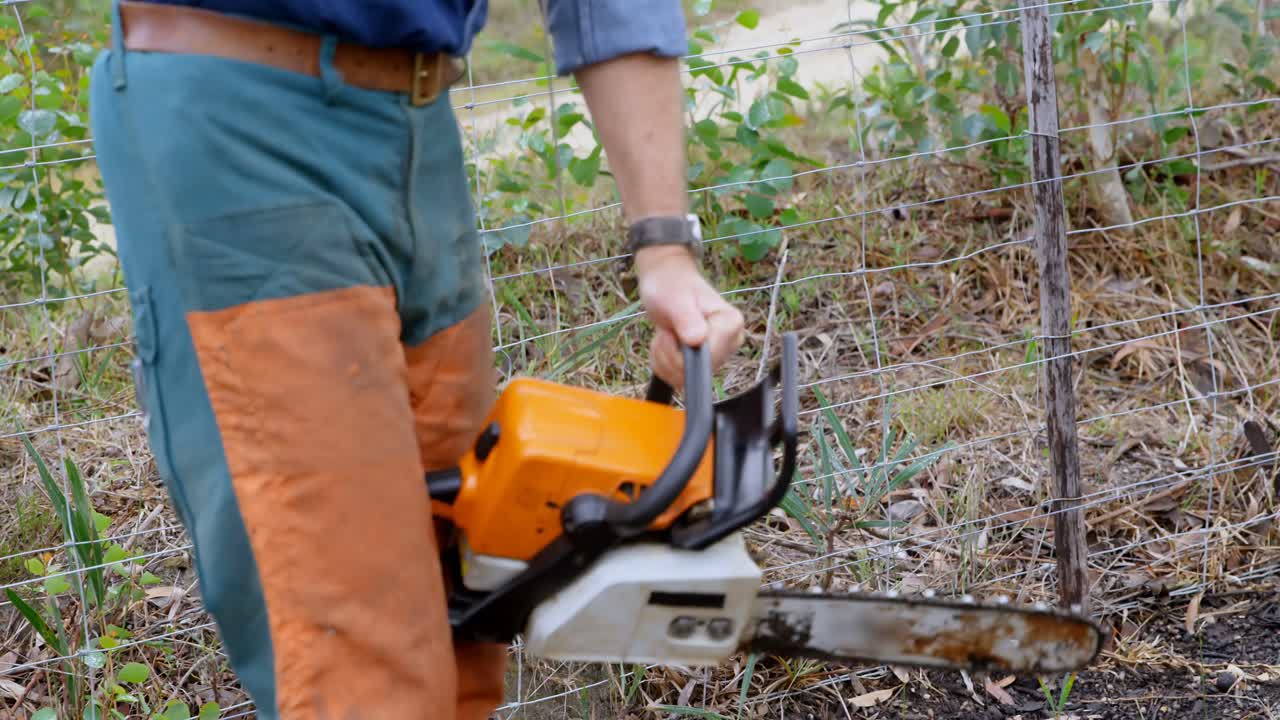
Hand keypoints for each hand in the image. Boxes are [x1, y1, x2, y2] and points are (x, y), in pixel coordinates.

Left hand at [634, 245, 744, 389]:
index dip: (681, 353)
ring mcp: (718, 353)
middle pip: (697, 371)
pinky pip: (677, 378)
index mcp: (731, 323)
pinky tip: (666, 343)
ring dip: (664, 358)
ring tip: (666, 334)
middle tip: (666, 331)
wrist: (666, 282)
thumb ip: (686, 318)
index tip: (671, 331)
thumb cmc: (671, 284)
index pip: (708, 358)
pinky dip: (663, 363)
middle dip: (670, 355)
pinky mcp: (704, 362)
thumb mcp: (675, 299)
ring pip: (683, 378)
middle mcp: (730, 340)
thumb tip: (697, 340)